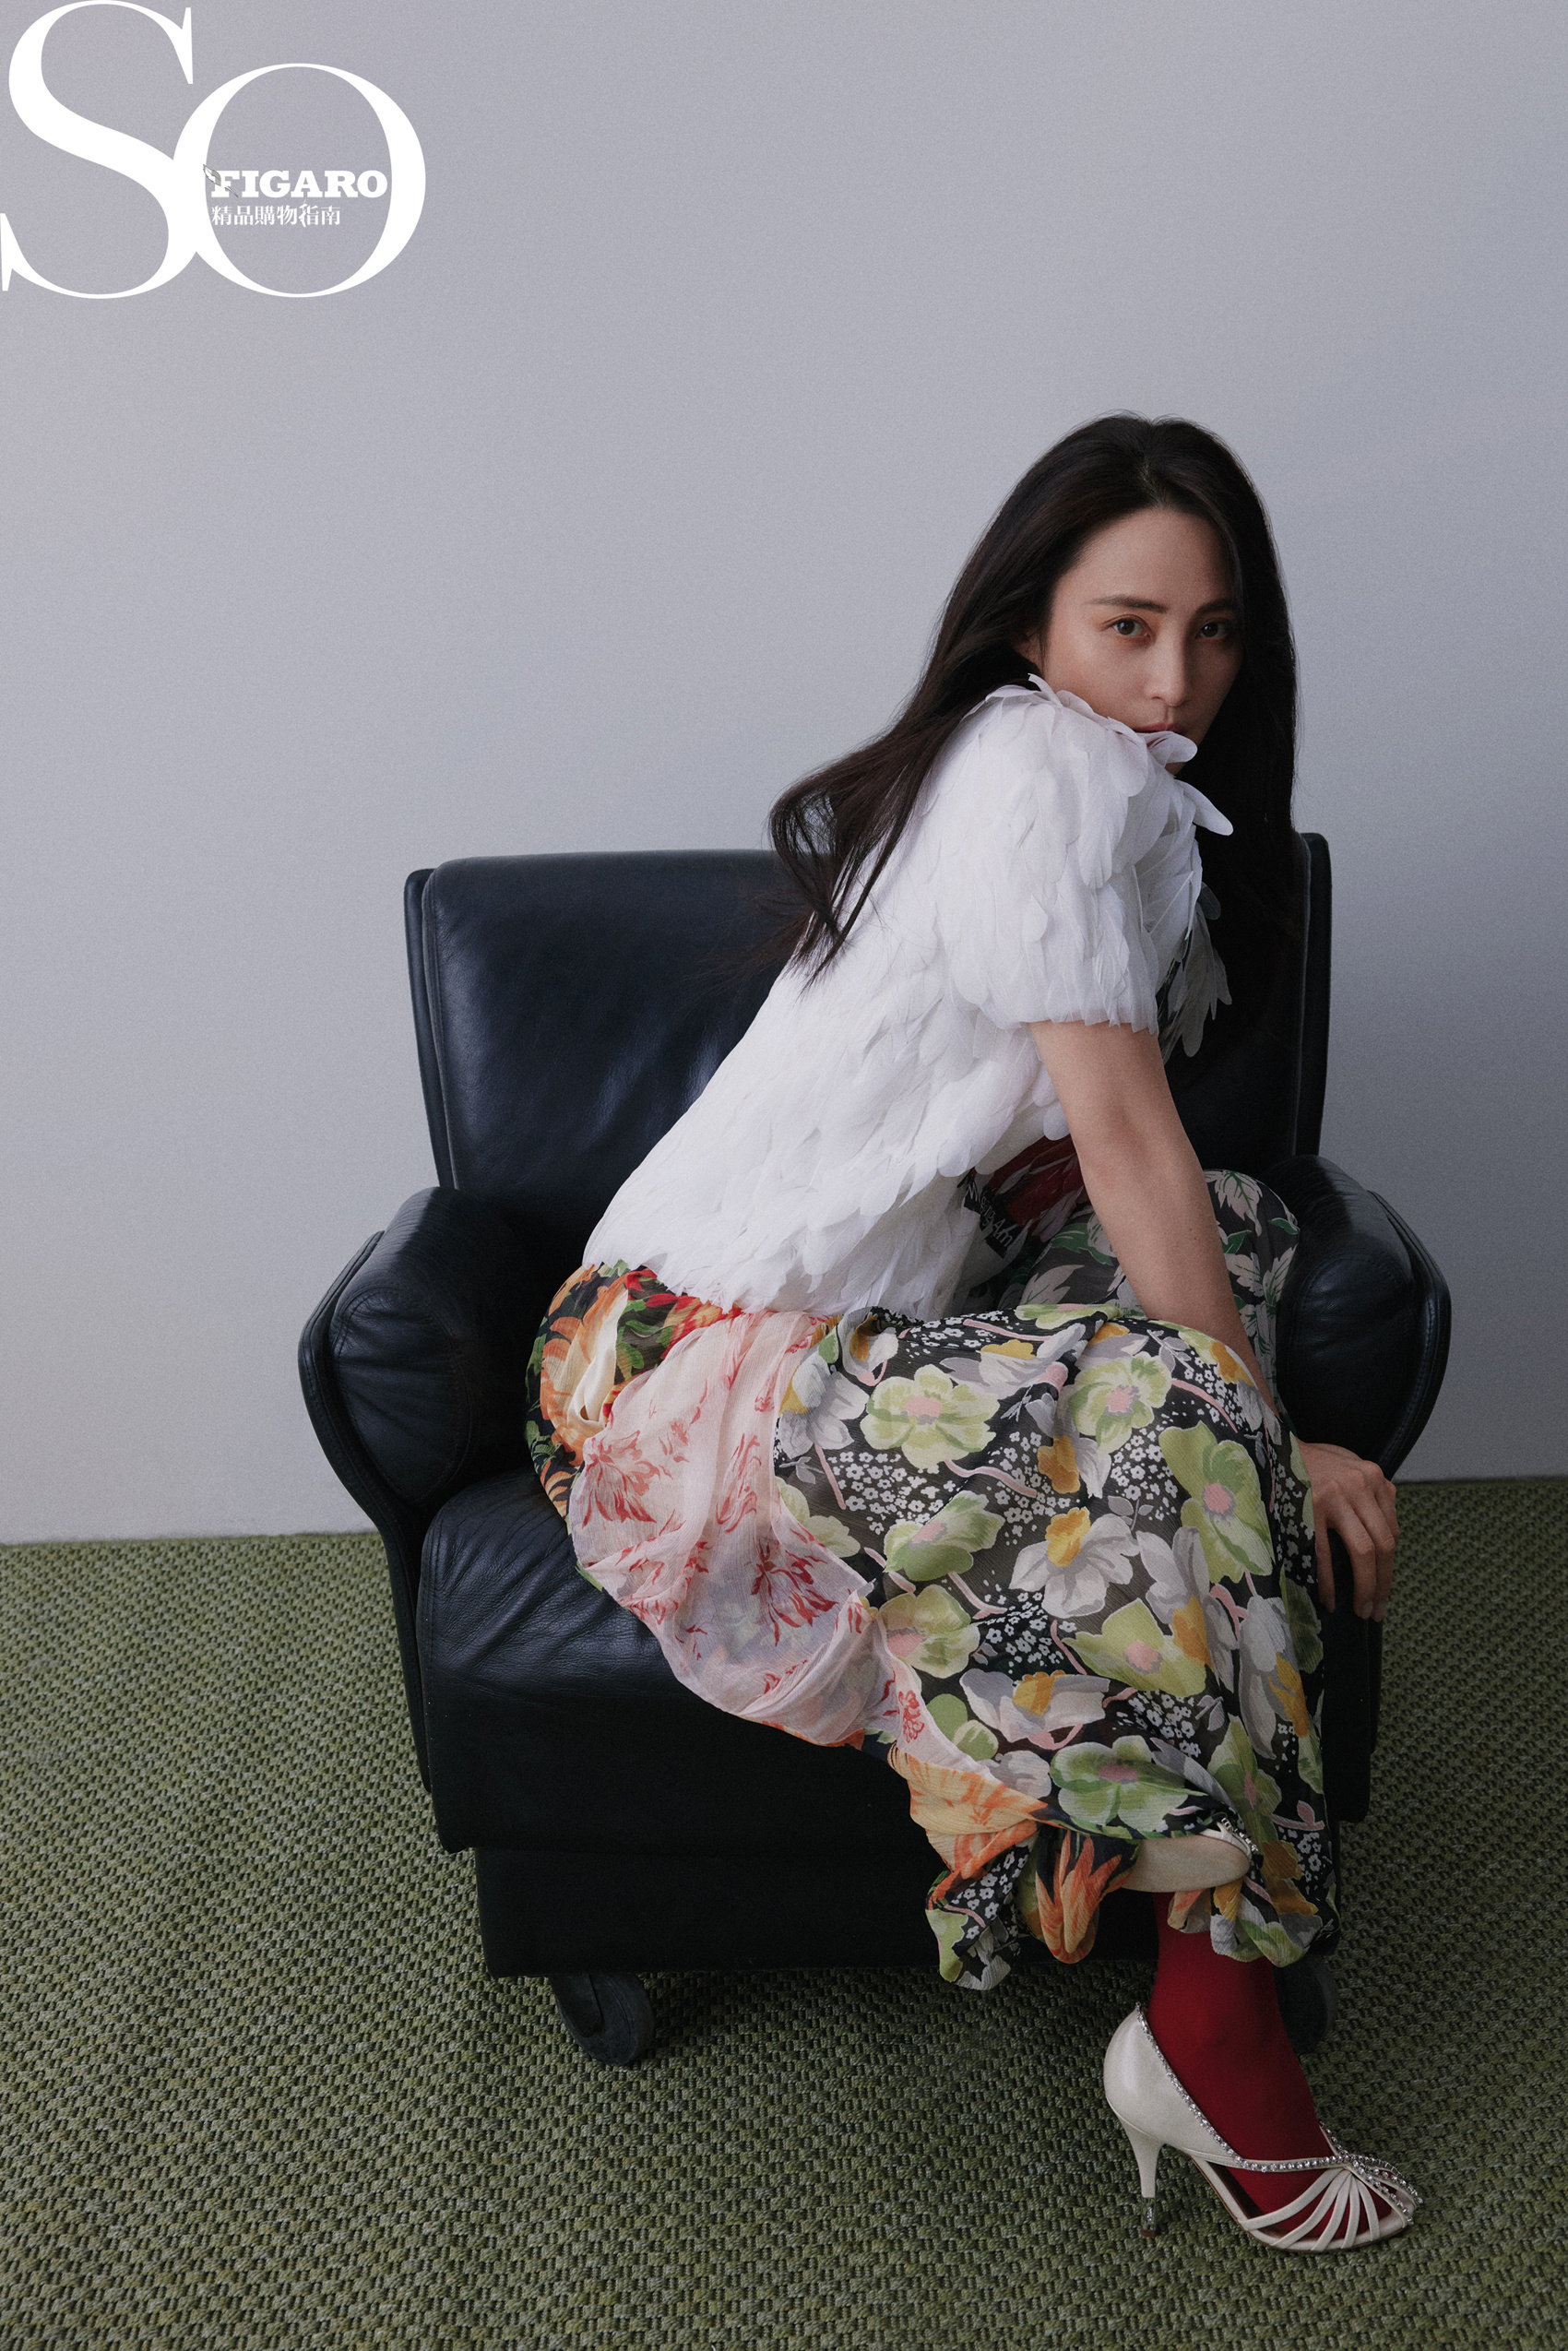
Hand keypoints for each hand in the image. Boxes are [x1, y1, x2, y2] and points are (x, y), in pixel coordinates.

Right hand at [1294, 1441, 1398, 1622]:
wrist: (1270, 1441)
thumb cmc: (1309, 1461)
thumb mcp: (1348, 1467)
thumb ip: (1368, 1495)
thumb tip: (1381, 1536)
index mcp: (1374, 1477)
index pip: (1392, 1532)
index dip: (1388, 1567)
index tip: (1382, 1590)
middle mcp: (1360, 1485)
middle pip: (1384, 1545)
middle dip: (1383, 1584)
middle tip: (1377, 1611)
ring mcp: (1335, 1496)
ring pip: (1364, 1551)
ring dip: (1365, 1587)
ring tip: (1361, 1610)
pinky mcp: (1309, 1507)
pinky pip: (1325, 1553)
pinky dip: (1329, 1581)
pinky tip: (1329, 1599)